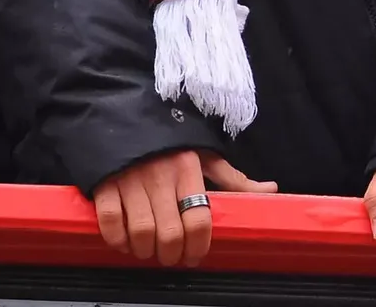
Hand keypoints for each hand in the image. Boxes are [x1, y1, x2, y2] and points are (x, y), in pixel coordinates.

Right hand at [91, 149, 274, 267]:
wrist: (126, 118)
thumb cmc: (171, 144)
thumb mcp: (205, 155)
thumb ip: (233, 179)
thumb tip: (270, 190)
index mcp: (189, 170)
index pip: (199, 218)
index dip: (198, 246)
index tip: (195, 257)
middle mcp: (161, 177)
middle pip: (169, 232)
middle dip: (171, 254)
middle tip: (171, 258)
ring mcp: (130, 182)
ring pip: (140, 232)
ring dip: (145, 251)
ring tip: (149, 252)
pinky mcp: (105, 185)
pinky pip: (110, 222)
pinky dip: (117, 239)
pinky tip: (125, 242)